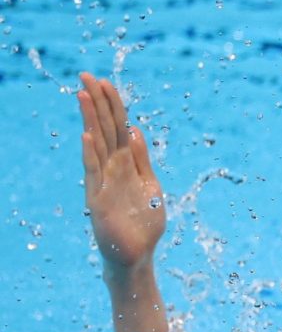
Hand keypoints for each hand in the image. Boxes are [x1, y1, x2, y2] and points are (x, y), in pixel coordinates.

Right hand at [78, 72, 164, 270]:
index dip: (112, 105)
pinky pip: (95, 175)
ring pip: (97, 146)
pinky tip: (88, 138)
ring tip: (83, 96)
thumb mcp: (148, 185)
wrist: (137, 255)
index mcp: (126, 164)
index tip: (104, 81)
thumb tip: (135, 131)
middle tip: (86, 76)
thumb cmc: (142, 222)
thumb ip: (141, 160)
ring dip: (91, 121)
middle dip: (98, 103)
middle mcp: (111, 169)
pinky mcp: (100, 200)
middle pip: (105, 130)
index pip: (118, 127)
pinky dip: (92, 156)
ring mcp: (104, 183)